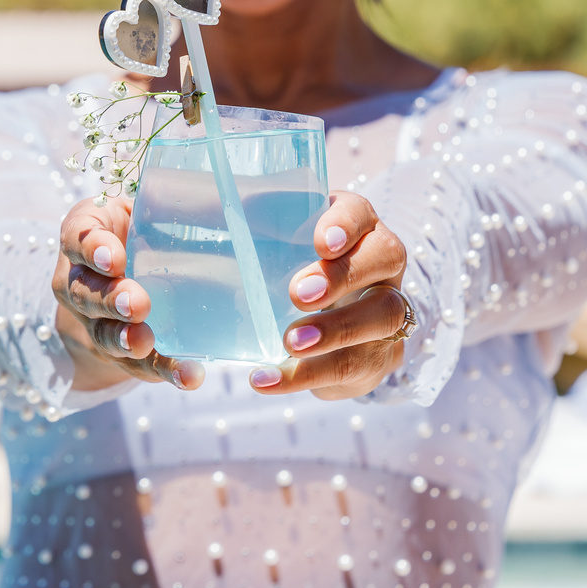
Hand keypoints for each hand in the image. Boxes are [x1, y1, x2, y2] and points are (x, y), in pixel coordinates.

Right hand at [52, 197, 204, 392]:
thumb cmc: (141, 226)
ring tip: (146, 343)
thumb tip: (240, 190)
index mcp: (84, 235)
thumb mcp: (146, 204)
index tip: (114, 257)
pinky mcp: (120, 352)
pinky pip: (138, 365)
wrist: (120, 273)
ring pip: (103, 334)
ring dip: (125, 340)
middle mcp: (78, 280)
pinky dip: (164, 370)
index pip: (78, 238)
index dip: (92, 248)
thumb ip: (176, 198)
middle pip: (84, 293)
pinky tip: (189, 376)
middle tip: (137, 303)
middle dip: (110, 300)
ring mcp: (94, 321)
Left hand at [249, 192, 407, 399]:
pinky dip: (305, 376)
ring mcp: (388, 309)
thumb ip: (255, 221)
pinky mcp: (377, 355)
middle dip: (342, 278)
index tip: (322, 243)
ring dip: (334, 333)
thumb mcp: (280, 237)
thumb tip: (198, 208)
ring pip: (380, 317)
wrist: (334, 317)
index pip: (360, 212)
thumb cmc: (295, 262)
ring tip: (290, 343)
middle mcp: (382, 262)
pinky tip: (267, 379)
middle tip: (299, 294)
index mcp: (357, 224)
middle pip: (384, 260)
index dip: (345, 225)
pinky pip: (352, 367)